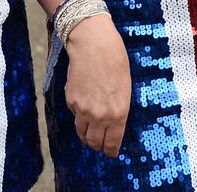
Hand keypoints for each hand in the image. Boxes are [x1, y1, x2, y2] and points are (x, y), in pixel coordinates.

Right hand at [64, 15, 130, 156]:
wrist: (93, 44)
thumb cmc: (115, 60)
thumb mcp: (125, 86)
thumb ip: (119, 107)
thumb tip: (113, 121)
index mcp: (119, 112)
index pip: (112, 142)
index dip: (110, 150)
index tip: (110, 153)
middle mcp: (100, 115)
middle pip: (94, 142)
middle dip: (96, 145)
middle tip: (98, 145)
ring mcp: (83, 110)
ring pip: (82, 132)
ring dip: (86, 134)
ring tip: (89, 132)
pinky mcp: (71, 101)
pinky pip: (75, 115)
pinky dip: (78, 115)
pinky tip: (83, 105)